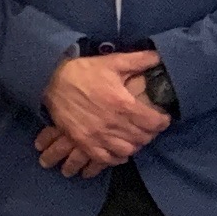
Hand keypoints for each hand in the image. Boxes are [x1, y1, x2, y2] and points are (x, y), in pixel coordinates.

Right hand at [44, 49, 169, 170]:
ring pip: (127, 150)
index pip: (153, 122)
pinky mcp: (84, 142)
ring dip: (135, 145)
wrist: (52, 80)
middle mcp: (113, 123)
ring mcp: (97, 136)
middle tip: (150, 127)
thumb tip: (160, 56)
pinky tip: (119, 151)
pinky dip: (116, 157)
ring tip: (135, 137)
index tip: (163, 118)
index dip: (162, 121)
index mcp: (123, 104)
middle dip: (150, 133)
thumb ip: (139, 60)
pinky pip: (105, 159)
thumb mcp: (113, 62)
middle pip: (142, 138)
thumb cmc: (84, 71)